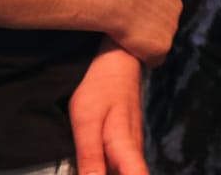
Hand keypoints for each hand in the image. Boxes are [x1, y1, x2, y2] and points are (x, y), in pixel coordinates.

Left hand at [68, 43, 146, 174]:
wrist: (119, 58)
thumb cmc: (100, 86)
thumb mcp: (86, 120)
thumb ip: (89, 155)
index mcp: (126, 148)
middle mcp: (134, 149)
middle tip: (95, 172)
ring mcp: (132, 143)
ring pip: (128, 172)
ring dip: (118, 174)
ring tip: (93, 172)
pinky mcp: (126, 139)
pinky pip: (124, 164)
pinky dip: (116, 171)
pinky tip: (99, 169)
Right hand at [104, 0, 182, 65]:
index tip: (130, 1)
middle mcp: (176, 3)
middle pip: (164, 15)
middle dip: (149, 19)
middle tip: (124, 21)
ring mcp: (170, 26)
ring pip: (160, 36)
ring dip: (146, 38)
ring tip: (124, 37)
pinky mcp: (160, 47)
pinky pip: (154, 57)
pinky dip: (145, 57)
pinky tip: (130, 52)